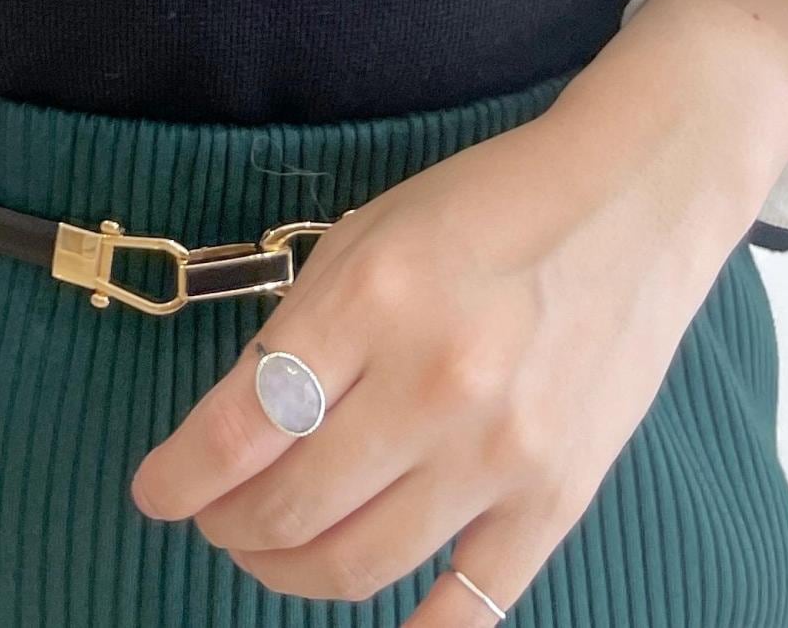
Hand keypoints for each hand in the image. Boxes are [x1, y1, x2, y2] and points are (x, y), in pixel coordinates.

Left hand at [128, 0, 787, 619]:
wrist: (630, 201)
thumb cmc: (487, 206)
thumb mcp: (370, 232)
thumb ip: (303, 328)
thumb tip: (240, 431)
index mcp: (376, 297)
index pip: (245, 422)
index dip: (180, 475)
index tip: (157, 491)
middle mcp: (435, 381)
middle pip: (291, 505)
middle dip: (228, 523)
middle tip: (214, 514)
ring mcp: (502, 450)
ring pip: (358, 564)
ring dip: (288, 571)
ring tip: (272, 548)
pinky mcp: (557, 496)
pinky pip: (469, 604)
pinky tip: (369, 612)